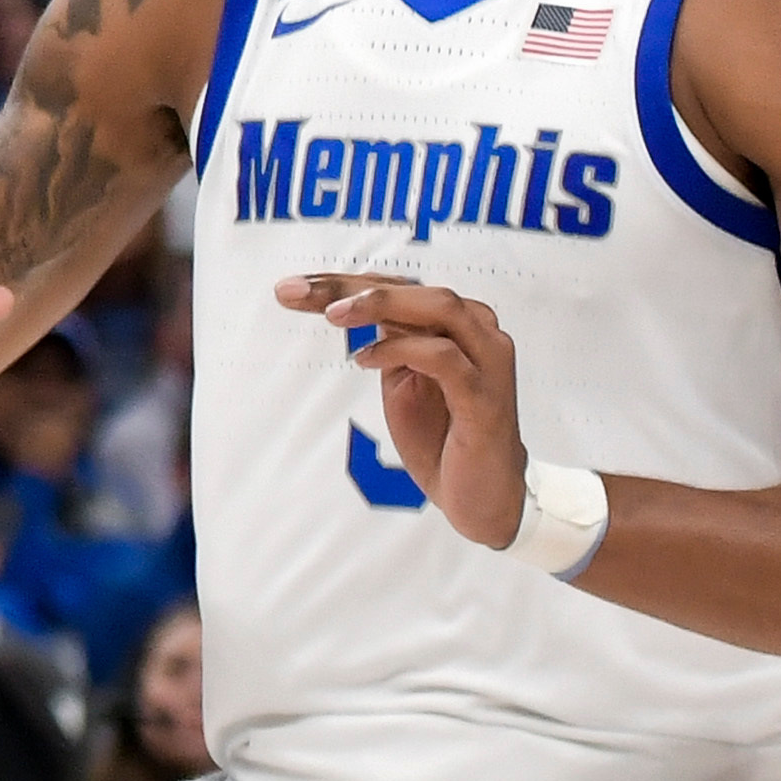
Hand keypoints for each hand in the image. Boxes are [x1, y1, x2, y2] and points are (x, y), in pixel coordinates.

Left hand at [273, 267, 535, 551]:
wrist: (480, 499)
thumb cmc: (443, 436)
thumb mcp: (403, 379)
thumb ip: (387, 338)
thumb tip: (341, 299)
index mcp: (457, 326)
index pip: (399, 286)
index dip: (343, 280)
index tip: (292, 286)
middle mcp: (479, 334)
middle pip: (416, 289)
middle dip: (352, 285)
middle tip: (296, 291)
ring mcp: (488, 364)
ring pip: (440, 308)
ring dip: (381, 303)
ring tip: (332, 314)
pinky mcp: (485, 399)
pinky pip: (445, 358)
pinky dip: (401, 349)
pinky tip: (363, 359)